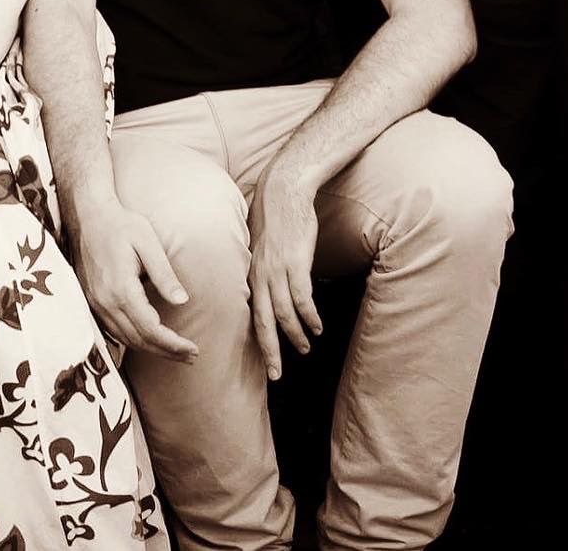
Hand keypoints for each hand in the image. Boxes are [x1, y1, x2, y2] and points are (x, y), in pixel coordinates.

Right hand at [69, 195, 197, 359]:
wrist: (87, 215)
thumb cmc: (120, 224)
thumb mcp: (147, 242)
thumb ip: (164, 274)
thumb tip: (182, 302)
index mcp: (121, 287)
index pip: (151, 329)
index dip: (173, 344)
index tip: (193, 349)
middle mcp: (105, 301)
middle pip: (138, 339)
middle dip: (166, 352)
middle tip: (191, 356)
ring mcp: (95, 303)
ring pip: (124, 338)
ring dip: (150, 349)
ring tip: (174, 351)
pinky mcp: (91, 301)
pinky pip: (112, 330)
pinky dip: (133, 340)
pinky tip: (148, 339)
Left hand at [247, 163, 322, 381]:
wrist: (282, 191)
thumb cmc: (275, 218)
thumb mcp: (261, 247)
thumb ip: (263, 269)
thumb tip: (268, 289)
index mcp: (250, 272)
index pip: (249, 313)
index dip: (257, 339)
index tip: (262, 360)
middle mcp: (259, 274)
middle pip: (261, 320)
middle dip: (269, 350)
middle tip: (275, 375)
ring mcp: (276, 269)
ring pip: (282, 313)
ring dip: (294, 335)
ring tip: (305, 349)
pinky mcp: (295, 262)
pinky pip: (302, 297)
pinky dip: (309, 316)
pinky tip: (317, 327)